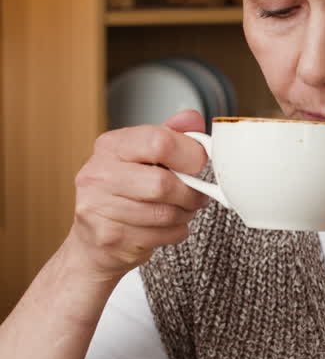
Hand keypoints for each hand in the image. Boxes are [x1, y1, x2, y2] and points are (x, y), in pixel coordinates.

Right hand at [67, 109, 209, 279]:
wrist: (93, 240)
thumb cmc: (123, 193)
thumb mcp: (144, 157)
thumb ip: (170, 135)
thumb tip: (192, 118)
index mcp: (110, 146)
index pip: (158, 141)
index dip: (190, 154)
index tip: (199, 162)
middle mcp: (99, 174)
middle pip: (162, 184)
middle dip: (189, 193)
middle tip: (196, 195)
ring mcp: (99, 208)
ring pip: (165, 213)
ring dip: (184, 214)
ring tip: (180, 209)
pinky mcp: (110, 238)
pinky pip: (163, 235)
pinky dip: (176, 233)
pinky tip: (166, 227)